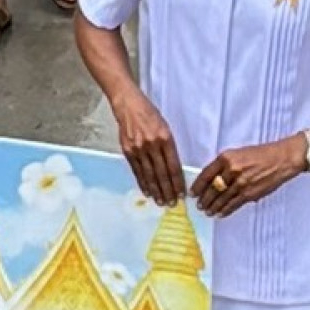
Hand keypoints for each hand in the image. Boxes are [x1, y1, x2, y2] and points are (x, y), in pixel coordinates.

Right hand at [112, 87, 185, 204]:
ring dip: (156, 190)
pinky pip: (137, 171)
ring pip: (149, 175)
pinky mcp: (128, 151)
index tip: (181, 194)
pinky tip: (147, 192)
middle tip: (172, 203)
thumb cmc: (150, 115)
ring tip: (161, 202)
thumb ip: (169, 147)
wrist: (128, 105)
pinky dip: (143, 183)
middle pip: (161, 173)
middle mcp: (152, 144)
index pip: (173, 165)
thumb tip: (173, 169)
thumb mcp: (165, 127)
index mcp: (165, 138)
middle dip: (167, 190)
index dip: (177, 181)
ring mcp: (138, 148)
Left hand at [193, 135, 306, 216]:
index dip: (198, 186)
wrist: (281, 159)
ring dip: (213, 207)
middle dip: (204, 199)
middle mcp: (231, 170)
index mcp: (226, 158)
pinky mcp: (249, 193)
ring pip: (221, 198)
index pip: (206, 174)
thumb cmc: (261, 154)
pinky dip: (225, 210)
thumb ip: (224, 165)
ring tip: (207, 211)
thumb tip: (212, 180)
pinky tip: (220, 213)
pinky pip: (233, 204)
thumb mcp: (238, 153)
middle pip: (212, 189)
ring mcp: (240, 183)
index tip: (193, 193)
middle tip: (199, 205)